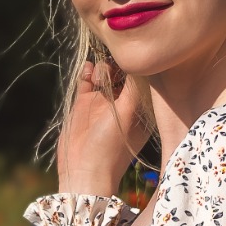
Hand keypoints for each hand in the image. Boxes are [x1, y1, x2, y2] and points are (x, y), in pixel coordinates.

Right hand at [55, 55, 148, 197]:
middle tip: (113, 66)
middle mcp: (123, 103)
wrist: (83, 169)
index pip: (141, 79)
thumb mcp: (128, 114)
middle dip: (117, 64)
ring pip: (104, 74)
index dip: (137, 66)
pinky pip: (86, 80)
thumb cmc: (112, 146)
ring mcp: (102, 102)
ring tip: (99, 78)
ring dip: (102, 68)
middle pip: (122, 73)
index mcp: (140, 108)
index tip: (133, 56)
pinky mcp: (84, 103)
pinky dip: (87, 71)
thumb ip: (134, 87)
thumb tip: (140, 62)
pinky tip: (87, 70)